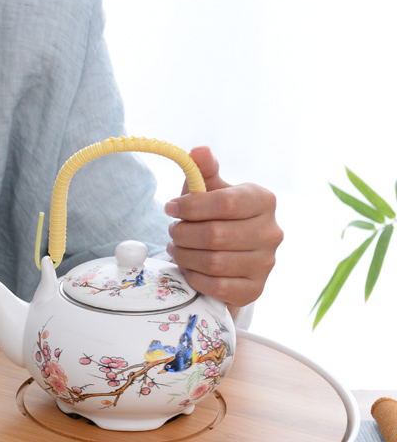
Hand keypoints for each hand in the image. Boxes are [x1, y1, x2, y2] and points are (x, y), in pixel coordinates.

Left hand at [164, 146, 282, 315]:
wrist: (232, 259)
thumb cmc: (217, 218)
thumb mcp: (211, 192)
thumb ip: (204, 172)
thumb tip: (198, 151)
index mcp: (263, 201)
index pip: (224, 203)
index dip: (191, 206)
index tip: (171, 208)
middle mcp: (271, 232)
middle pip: (215, 235)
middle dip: (184, 234)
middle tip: (173, 232)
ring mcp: (266, 263)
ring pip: (213, 262)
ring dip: (185, 256)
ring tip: (177, 248)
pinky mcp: (255, 290)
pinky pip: (217, 286)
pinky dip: (195, 277)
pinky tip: (188, 269)